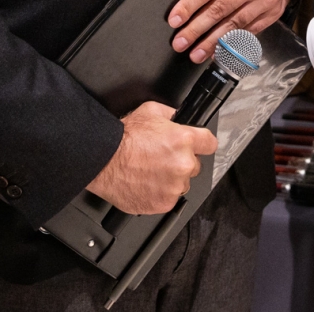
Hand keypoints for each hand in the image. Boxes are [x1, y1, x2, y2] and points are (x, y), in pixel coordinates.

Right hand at [86, 101, 218, 214]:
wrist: (104, 160)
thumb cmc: (123, 137)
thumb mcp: (150, 111)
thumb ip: (171, 114)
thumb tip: (178, 116)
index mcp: (184, 140)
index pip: (210, 143)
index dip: (202, 144)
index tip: (199, 147)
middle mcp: (183, 163)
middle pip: (195, 165)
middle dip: (182, 162)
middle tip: (162, 159)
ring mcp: (174, 185)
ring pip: (182, 184)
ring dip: (171, 179)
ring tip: (151, 172)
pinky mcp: (164, 202)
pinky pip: (169, 198)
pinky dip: (160, 193)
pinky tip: (146, 183)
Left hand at [168, 0, 293, 62]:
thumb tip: (189, 5)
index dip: (188, 7)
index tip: (175, 20)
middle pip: (219, 11)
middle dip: (196, 29)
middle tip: (181, 42)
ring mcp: (266, 0)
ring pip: (233, 25)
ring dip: (212, 42)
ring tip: (197, 53)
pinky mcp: (273, 13)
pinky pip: (249, 32)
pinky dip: (232, 43)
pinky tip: (218, 51)